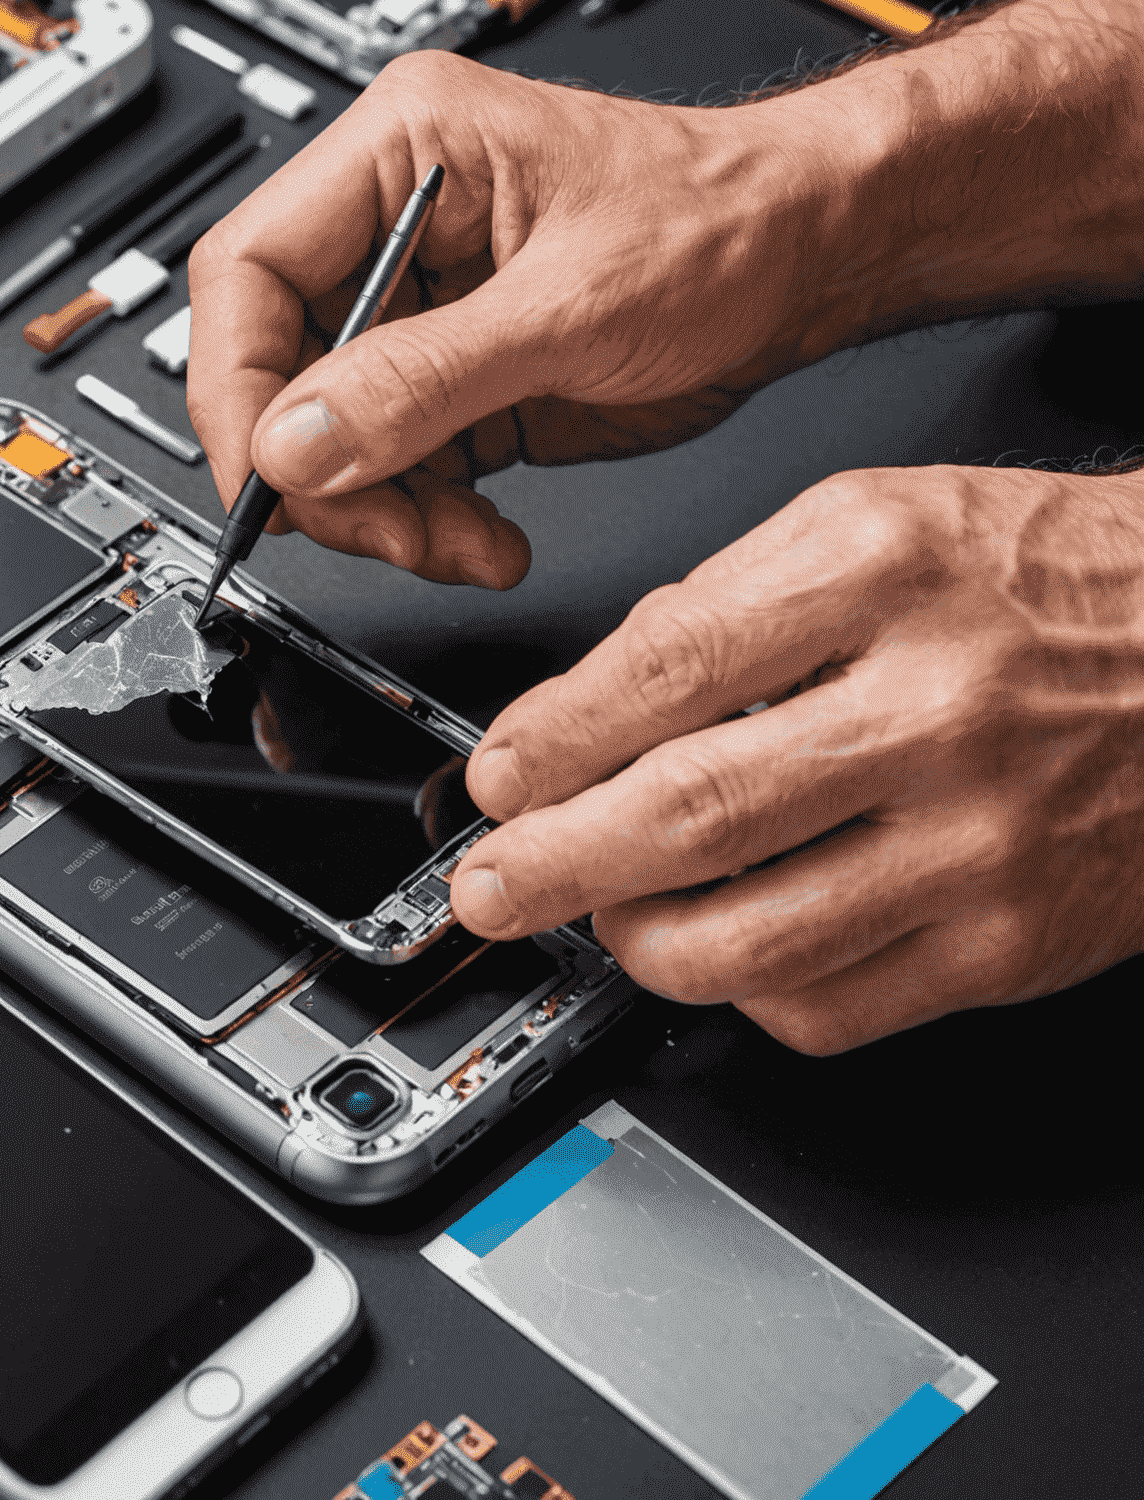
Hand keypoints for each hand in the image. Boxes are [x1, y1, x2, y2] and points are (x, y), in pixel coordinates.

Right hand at [187, 51, 848, 586]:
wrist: (810, 263)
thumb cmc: (723, 221)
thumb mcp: (569, 306)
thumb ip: (423, 380)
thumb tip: (298, 443)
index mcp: (401, 154)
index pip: (248, 273)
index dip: (239, 387)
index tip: (270, 477)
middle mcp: (397, 236)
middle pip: (284, 375)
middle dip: (328, 474)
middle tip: (384, 529)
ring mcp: (424, 320)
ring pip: (338, 444)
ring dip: (387, 516)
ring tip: (460, 544)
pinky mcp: (459, 389)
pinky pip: (401, 476)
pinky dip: (430, 528)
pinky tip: (485, 542)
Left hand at [449, 462, 1143, 1052]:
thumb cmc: (1040, 582)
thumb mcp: (878, 525)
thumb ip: (725, 610)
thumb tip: (584, 713)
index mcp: (881, 572)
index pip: (668, 667)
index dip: (553, 738)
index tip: (498, 777)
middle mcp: (934, 706)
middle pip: (689, 812)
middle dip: (553, 862)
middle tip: (490, 885)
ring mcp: (978, 838)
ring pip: (747, 938)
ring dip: (634, 943)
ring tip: (599, 919)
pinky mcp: (1009, 942)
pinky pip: (829, 1006)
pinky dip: (744, 990)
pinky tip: (725, 948)